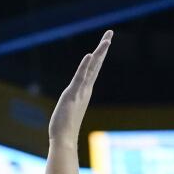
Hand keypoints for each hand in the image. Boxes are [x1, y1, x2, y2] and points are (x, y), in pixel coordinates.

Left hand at [49, 30, 111, 145]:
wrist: (64, 140)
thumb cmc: (64, 129)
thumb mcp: (69, 111)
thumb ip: (72, 105)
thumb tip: (72, 107)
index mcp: (84, 91)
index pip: (93, 69)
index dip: (99, 55)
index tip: (105, 42)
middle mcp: (85, 89)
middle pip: (96, 64)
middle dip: (103, 48)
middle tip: (110, 33)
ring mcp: (80, 92)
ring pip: (92, 69)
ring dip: (99, 54)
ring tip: (107, 40)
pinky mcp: (72, 95)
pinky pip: (80, 78)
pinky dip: (85, 66)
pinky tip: (89, 55)